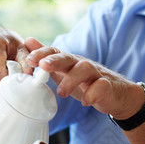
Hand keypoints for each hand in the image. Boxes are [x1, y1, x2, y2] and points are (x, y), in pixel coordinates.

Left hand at [26, 46, 143, 118]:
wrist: (116, 94)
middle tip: (43, 66)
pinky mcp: (108, 86)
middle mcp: (81, 64)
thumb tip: (28, 41)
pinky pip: (102, 87)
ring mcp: (96, 74)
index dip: (42, 53)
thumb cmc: (85, 81)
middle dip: (55, 60)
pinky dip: (93, 94)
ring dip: (72, 79)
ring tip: (61, 92)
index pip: (54, 52)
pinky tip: (85, 102)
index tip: (29, 59)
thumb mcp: (64, 69)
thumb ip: (47, 57)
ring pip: (85, 68)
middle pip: (68, 57)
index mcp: (69, 61)